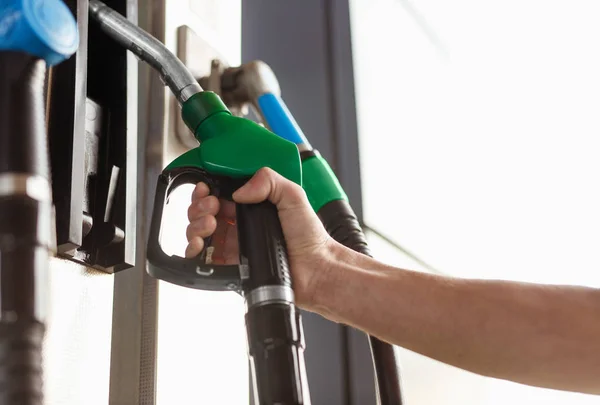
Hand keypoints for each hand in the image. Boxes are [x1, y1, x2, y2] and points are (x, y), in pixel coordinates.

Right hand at [186, 167, 335, 306]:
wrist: (316, 269)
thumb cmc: (310, 238)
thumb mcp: (293, 196)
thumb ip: (269, 180)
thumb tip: (239, 190)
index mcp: (252, 206)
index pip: (219, 194)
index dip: (207, 191)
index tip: (207, 190)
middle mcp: (240, 225)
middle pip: (204, 212)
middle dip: (199, 207)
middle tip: (211, 208)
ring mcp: (234, 246)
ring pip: (200, 233)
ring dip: (195, 226)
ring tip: (209, 225)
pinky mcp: (231, 266)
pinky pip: (204, 259)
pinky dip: (193, 251)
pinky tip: (199, 245)